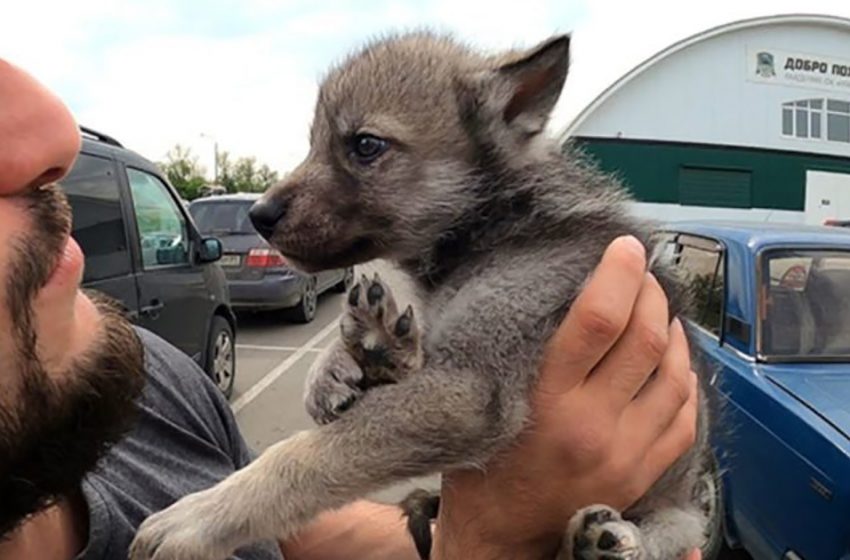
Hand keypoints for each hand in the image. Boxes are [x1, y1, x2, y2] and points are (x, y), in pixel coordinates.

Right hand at [433, 236, 698, 558]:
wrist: (502, 536)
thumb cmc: (481, 463)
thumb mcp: (486, 399)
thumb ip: (524, 352)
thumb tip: (562, 293)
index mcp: (547, 401)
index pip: (598, 320)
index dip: (617, 273)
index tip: (624, 247)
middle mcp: (594, 424)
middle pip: (646, 340)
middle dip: (651, 293)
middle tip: (642, 272)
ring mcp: (627, 452)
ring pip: (676, 374)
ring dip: (674, 330)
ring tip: (659, 309)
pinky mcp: (643, 472)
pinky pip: (685, 415)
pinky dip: (686, 378)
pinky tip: (673, 358)